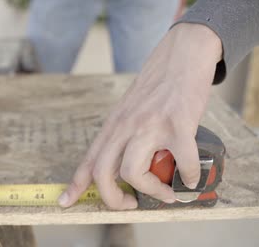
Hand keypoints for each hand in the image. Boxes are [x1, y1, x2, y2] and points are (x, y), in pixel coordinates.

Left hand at [58, 23, 222, 208]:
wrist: (182, 54)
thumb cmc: (157, 84)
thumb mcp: (130, 108)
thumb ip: (126, 135)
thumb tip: (128, 167)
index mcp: (113, 124)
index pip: (88, 159)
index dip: (75, 184)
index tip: (66, 202)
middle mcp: (126, 126)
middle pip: (104, 173)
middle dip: (113, 199)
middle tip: (130, 204)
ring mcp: (150, 125)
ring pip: (133, 172)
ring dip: (151, 191)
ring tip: (165, 192)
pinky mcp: (178, 124)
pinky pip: (182, 163)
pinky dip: (189, 177)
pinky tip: (191, 178)